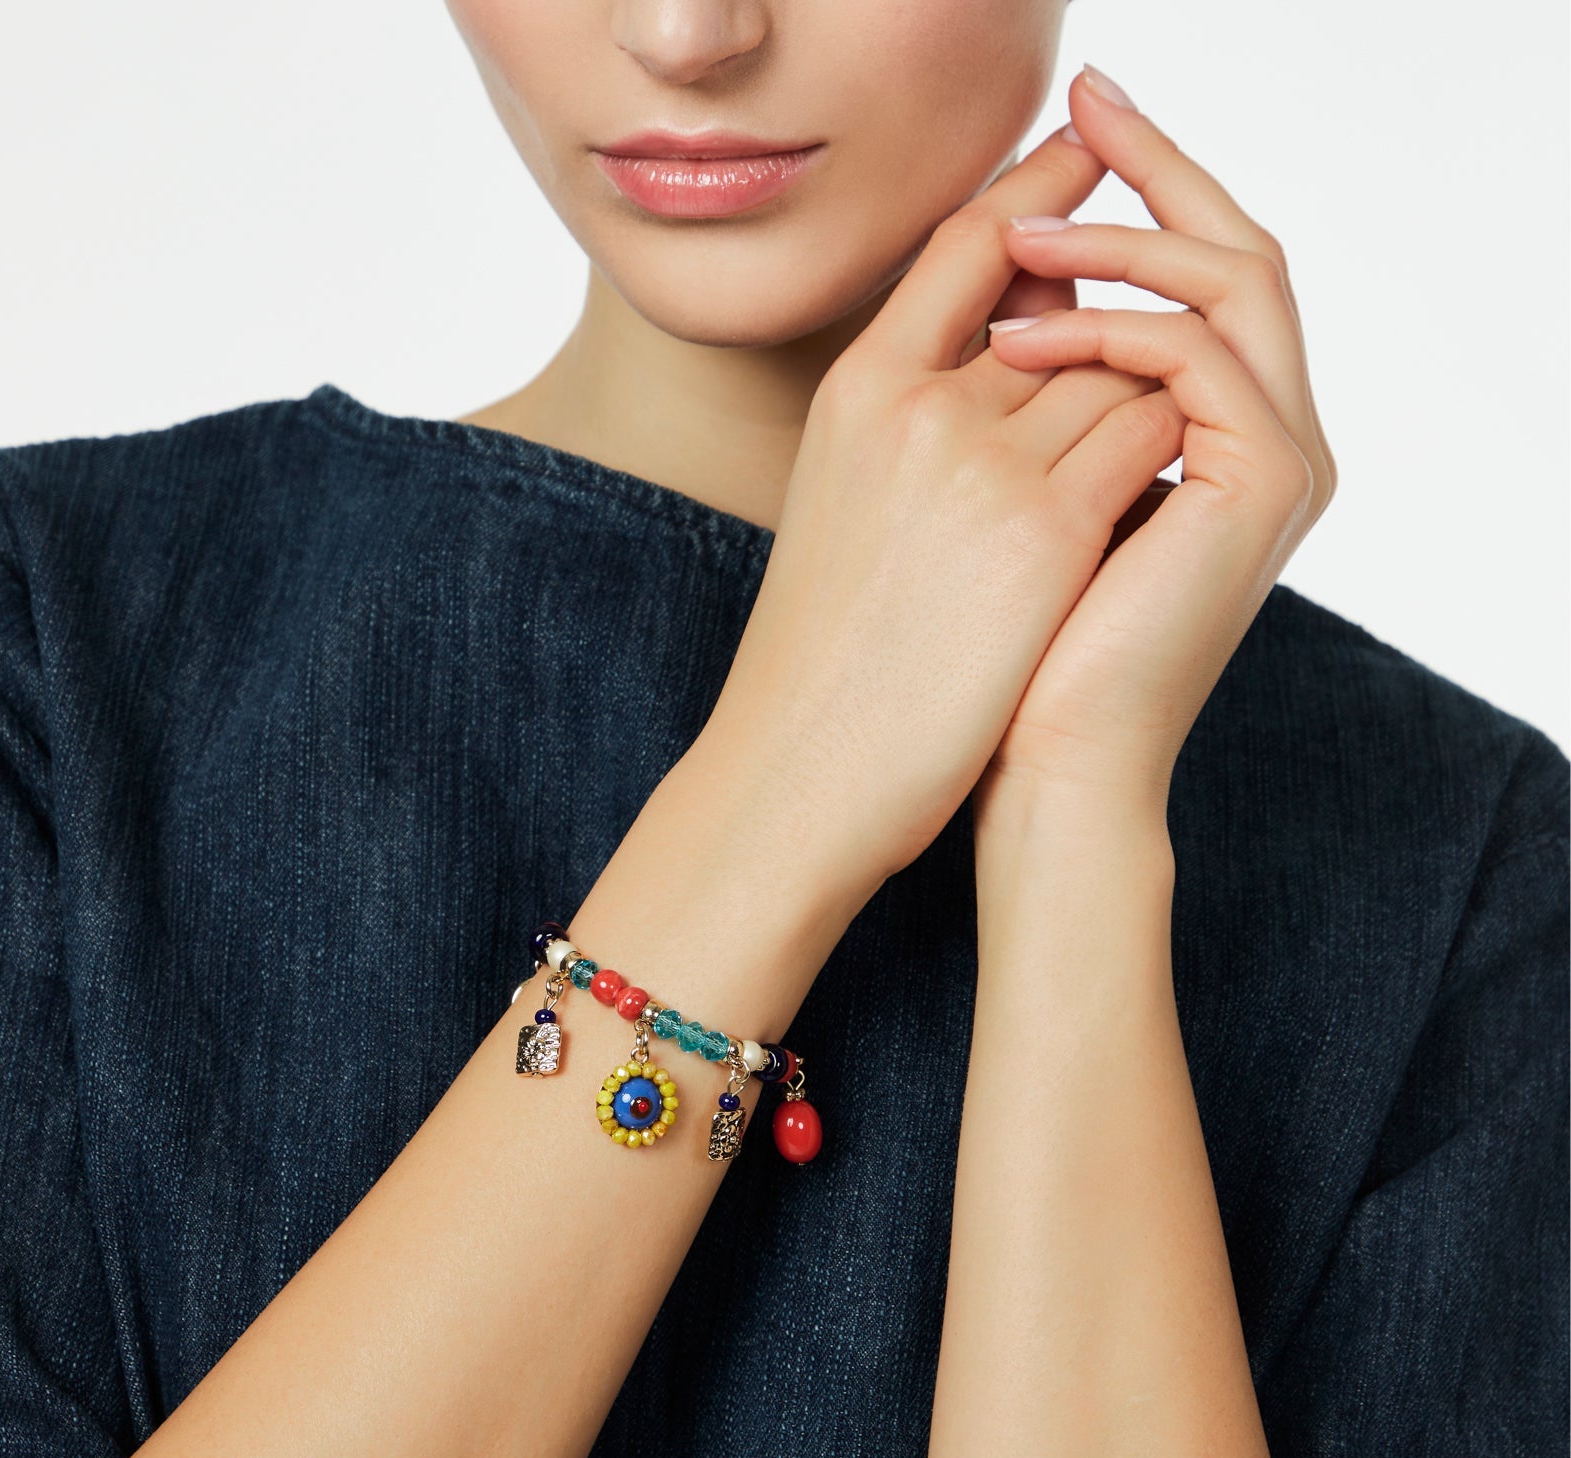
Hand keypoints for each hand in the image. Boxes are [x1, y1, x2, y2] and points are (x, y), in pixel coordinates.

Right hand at [700, 123, 1178, 894]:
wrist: (803, 773)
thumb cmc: (824, 660)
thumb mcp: (844, 510)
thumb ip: (913, 429)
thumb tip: (1006, 377)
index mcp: (854, 392)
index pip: (966, 242)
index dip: (1042, 189)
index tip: (1094, 166)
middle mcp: (912, 402)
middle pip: (1060, 294)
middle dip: (1118, 312)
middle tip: (1158, 348)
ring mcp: (979, 461)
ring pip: (1120, 359)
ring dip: (1153, 388)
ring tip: (1163, 441)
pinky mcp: (1045, 530)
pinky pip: (1150, 430)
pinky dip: (1173, 444)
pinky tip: (1171, 491)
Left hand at [973, 66, 1337, 829]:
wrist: (1042, 762)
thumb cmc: (1013, 642)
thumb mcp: (1025, 483)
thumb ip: (1050, 387)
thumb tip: (1011, 277)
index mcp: (1219, 434)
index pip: (1196, 276)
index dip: (1136, 194)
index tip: (1060, 132)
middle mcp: (1268, 434)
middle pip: (1237, 250)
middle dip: (1156, 165)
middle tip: (1086, 92)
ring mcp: (1280, 457)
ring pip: (1234, 280)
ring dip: (1122, 240)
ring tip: (1016, 231)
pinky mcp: (1266, 482)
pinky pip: (1202, 352)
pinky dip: (1112, 328)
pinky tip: (1017, 340)